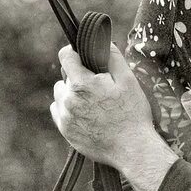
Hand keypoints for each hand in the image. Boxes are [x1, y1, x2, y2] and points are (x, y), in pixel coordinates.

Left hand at [50, 42, 154, 170]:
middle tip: (98, 85)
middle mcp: (68, 100)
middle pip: (64, 77)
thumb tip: (102, 42)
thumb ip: (112, 57)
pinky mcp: (65, 132)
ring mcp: (65, 118)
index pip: (65, 56)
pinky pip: (59, 112)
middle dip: (77, 76)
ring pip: (60, 95)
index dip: (74, 52)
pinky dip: (68, 108)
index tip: (83, 55)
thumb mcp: (128, 79)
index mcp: (82, 84)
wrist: (131, 148)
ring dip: (71, 93)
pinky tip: (86, 113)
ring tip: (92, 100)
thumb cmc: (132, 112)